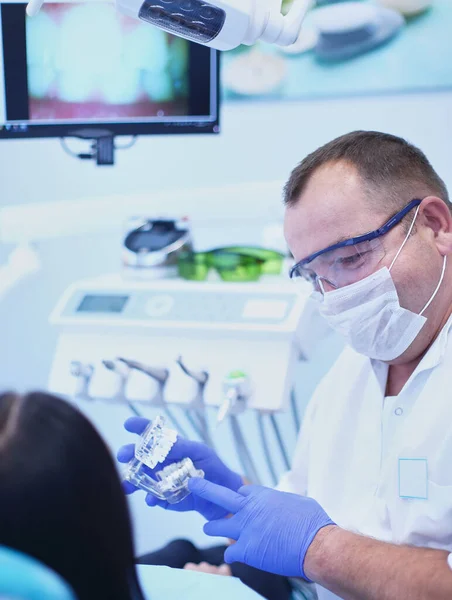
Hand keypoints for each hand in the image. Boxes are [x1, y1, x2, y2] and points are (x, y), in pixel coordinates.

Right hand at [117, 417, 242, 519]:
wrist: (221, 495)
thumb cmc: (212, 467)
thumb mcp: (200, 452)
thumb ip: (183, 446)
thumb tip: (166, 442)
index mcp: (170, 447)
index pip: (152, 434)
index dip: (140, 427)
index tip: (128, 424)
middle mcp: (161, 462)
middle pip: (140, 456)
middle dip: (129, 454)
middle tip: (122, 455)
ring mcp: (161, 480)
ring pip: (140, 478)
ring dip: (131, 481)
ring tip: (126, 485)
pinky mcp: (164, 498)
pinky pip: (153, 498)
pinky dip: (151, 498)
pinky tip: (151, 499)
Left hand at [188, 478, 335, 579]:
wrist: (316, 545)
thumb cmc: (312, 522)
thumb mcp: (297, 501)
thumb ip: (282, 501)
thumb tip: (282, 504)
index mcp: (262, 496)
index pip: (241, 490)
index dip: (240, 496)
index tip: (240, 500)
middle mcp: (250, 509)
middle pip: (220, 495)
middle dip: (204, 488)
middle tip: (192, 484)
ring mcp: (245, 529)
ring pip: (217, 525)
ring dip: (212, 527)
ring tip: (207, 527)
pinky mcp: (246, 550)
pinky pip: (229, 552)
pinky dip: (231, 554)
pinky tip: (232, 556)